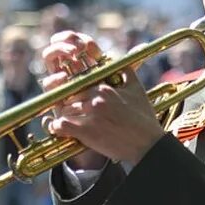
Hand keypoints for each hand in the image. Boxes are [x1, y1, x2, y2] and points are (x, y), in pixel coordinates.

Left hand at [42, 64, 162, 166]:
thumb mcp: (137, 90)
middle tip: (70, 113)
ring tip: (66, 123)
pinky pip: (60, 125)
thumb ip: (126, 72)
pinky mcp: (86, 131)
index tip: (76, 101)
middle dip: (68, 105)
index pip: (79, 85)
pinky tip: (60, 130)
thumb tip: (117, 60)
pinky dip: (57, 127)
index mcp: (104, 87)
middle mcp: (96, 98)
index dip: (75, 94)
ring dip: (63, 117)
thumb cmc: (143, 118)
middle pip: (69, 98)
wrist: (147, 144)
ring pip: (63, 110)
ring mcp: (90, 115)